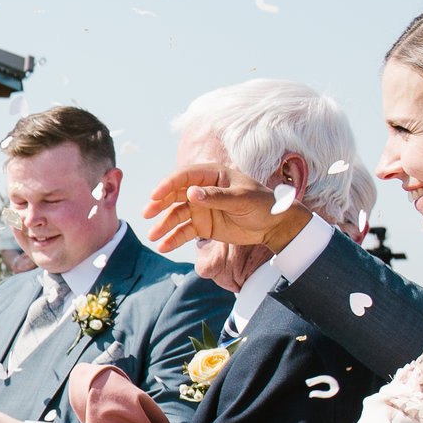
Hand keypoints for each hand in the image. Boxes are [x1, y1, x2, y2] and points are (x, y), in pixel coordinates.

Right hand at [143, 165, 310, 256]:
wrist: (275, 225)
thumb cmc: (262, 205)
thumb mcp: (242, 199)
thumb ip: (217, 197)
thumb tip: (191, 193)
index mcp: (212, 176)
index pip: (184, 176)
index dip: (168, 184)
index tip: (155, 196)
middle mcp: (202, 190)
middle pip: (174, 195)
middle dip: (159, 204)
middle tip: (148, 214)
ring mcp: (201, 208)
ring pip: (176, 215)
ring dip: (163, 225)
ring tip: (154, 237)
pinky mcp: (203, 225)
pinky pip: (184, 232)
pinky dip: (173, 239)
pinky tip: (164, 247)